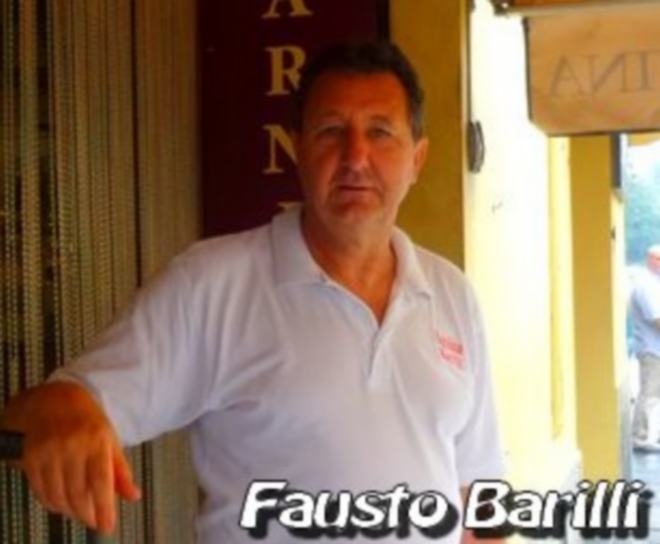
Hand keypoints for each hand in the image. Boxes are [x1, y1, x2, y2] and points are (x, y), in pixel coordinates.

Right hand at [1, 381, 140, 533]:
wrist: (53, 400)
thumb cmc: (87, 421)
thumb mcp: (111, 439)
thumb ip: (121, 470)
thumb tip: (133, 495)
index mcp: (97, 440)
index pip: (101, 481)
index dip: (104, 508)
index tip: (107, 526)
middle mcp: (72, 446)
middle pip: (78, 493)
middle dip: (87, 514)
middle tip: (95, 520)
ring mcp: (49, 451)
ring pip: (58, 496)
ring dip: (69, 511)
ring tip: (80, 512)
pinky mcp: (31, 457)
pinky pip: (41, 491)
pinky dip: (52, 503)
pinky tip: (61, 504)